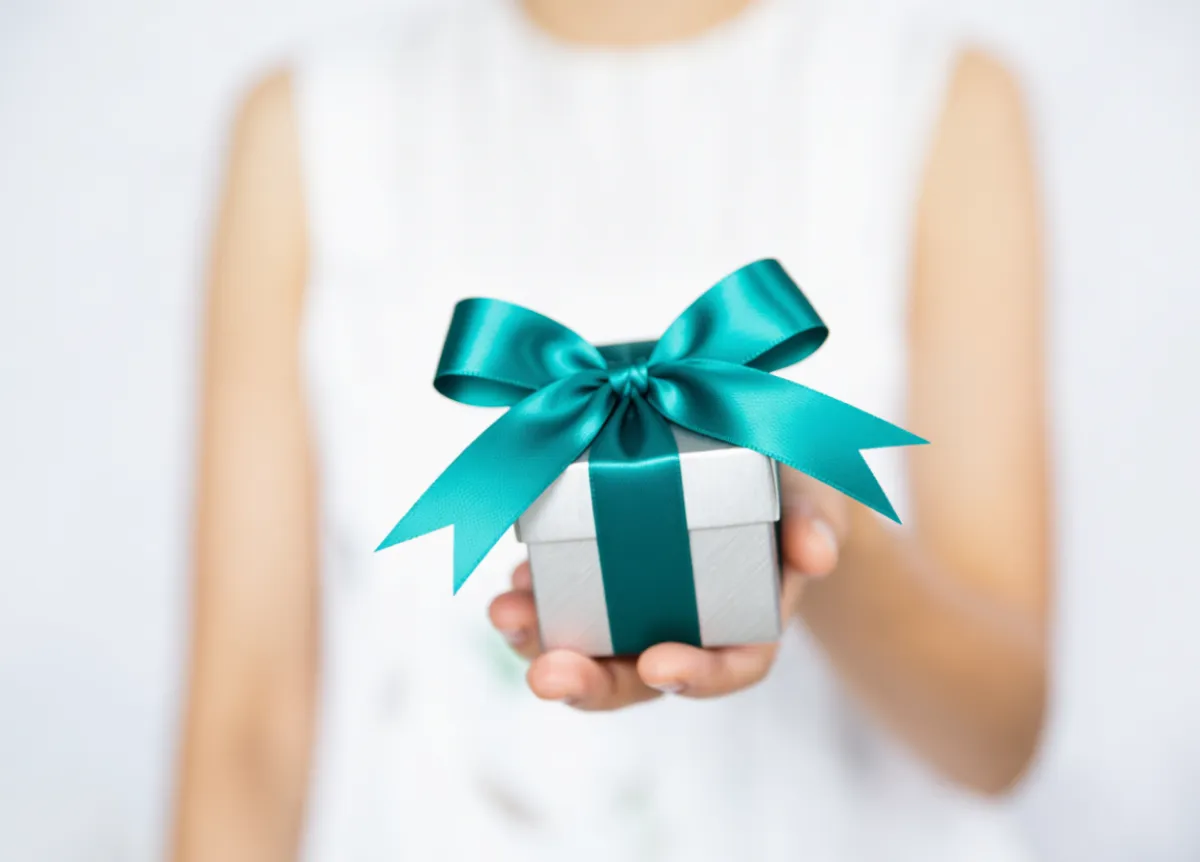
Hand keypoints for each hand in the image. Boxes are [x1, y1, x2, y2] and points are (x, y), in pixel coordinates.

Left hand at [488, 469, 850, 709]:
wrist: (756, 465)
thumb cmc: (788, 487)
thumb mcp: (814, 492)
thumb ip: (816, 519)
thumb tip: (816, 555)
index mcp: (752, 620)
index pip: (730, 665)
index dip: (697, 675)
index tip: (657, 665)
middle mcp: (690, 628)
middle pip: (639, 676)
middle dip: (590, 682)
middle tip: (547, 676)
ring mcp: (640, 608)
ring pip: (590, 646)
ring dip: (541, 642)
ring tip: (505, 616)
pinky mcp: (602, 577)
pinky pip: (564, 601)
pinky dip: (535, 596)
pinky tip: (511, 582)